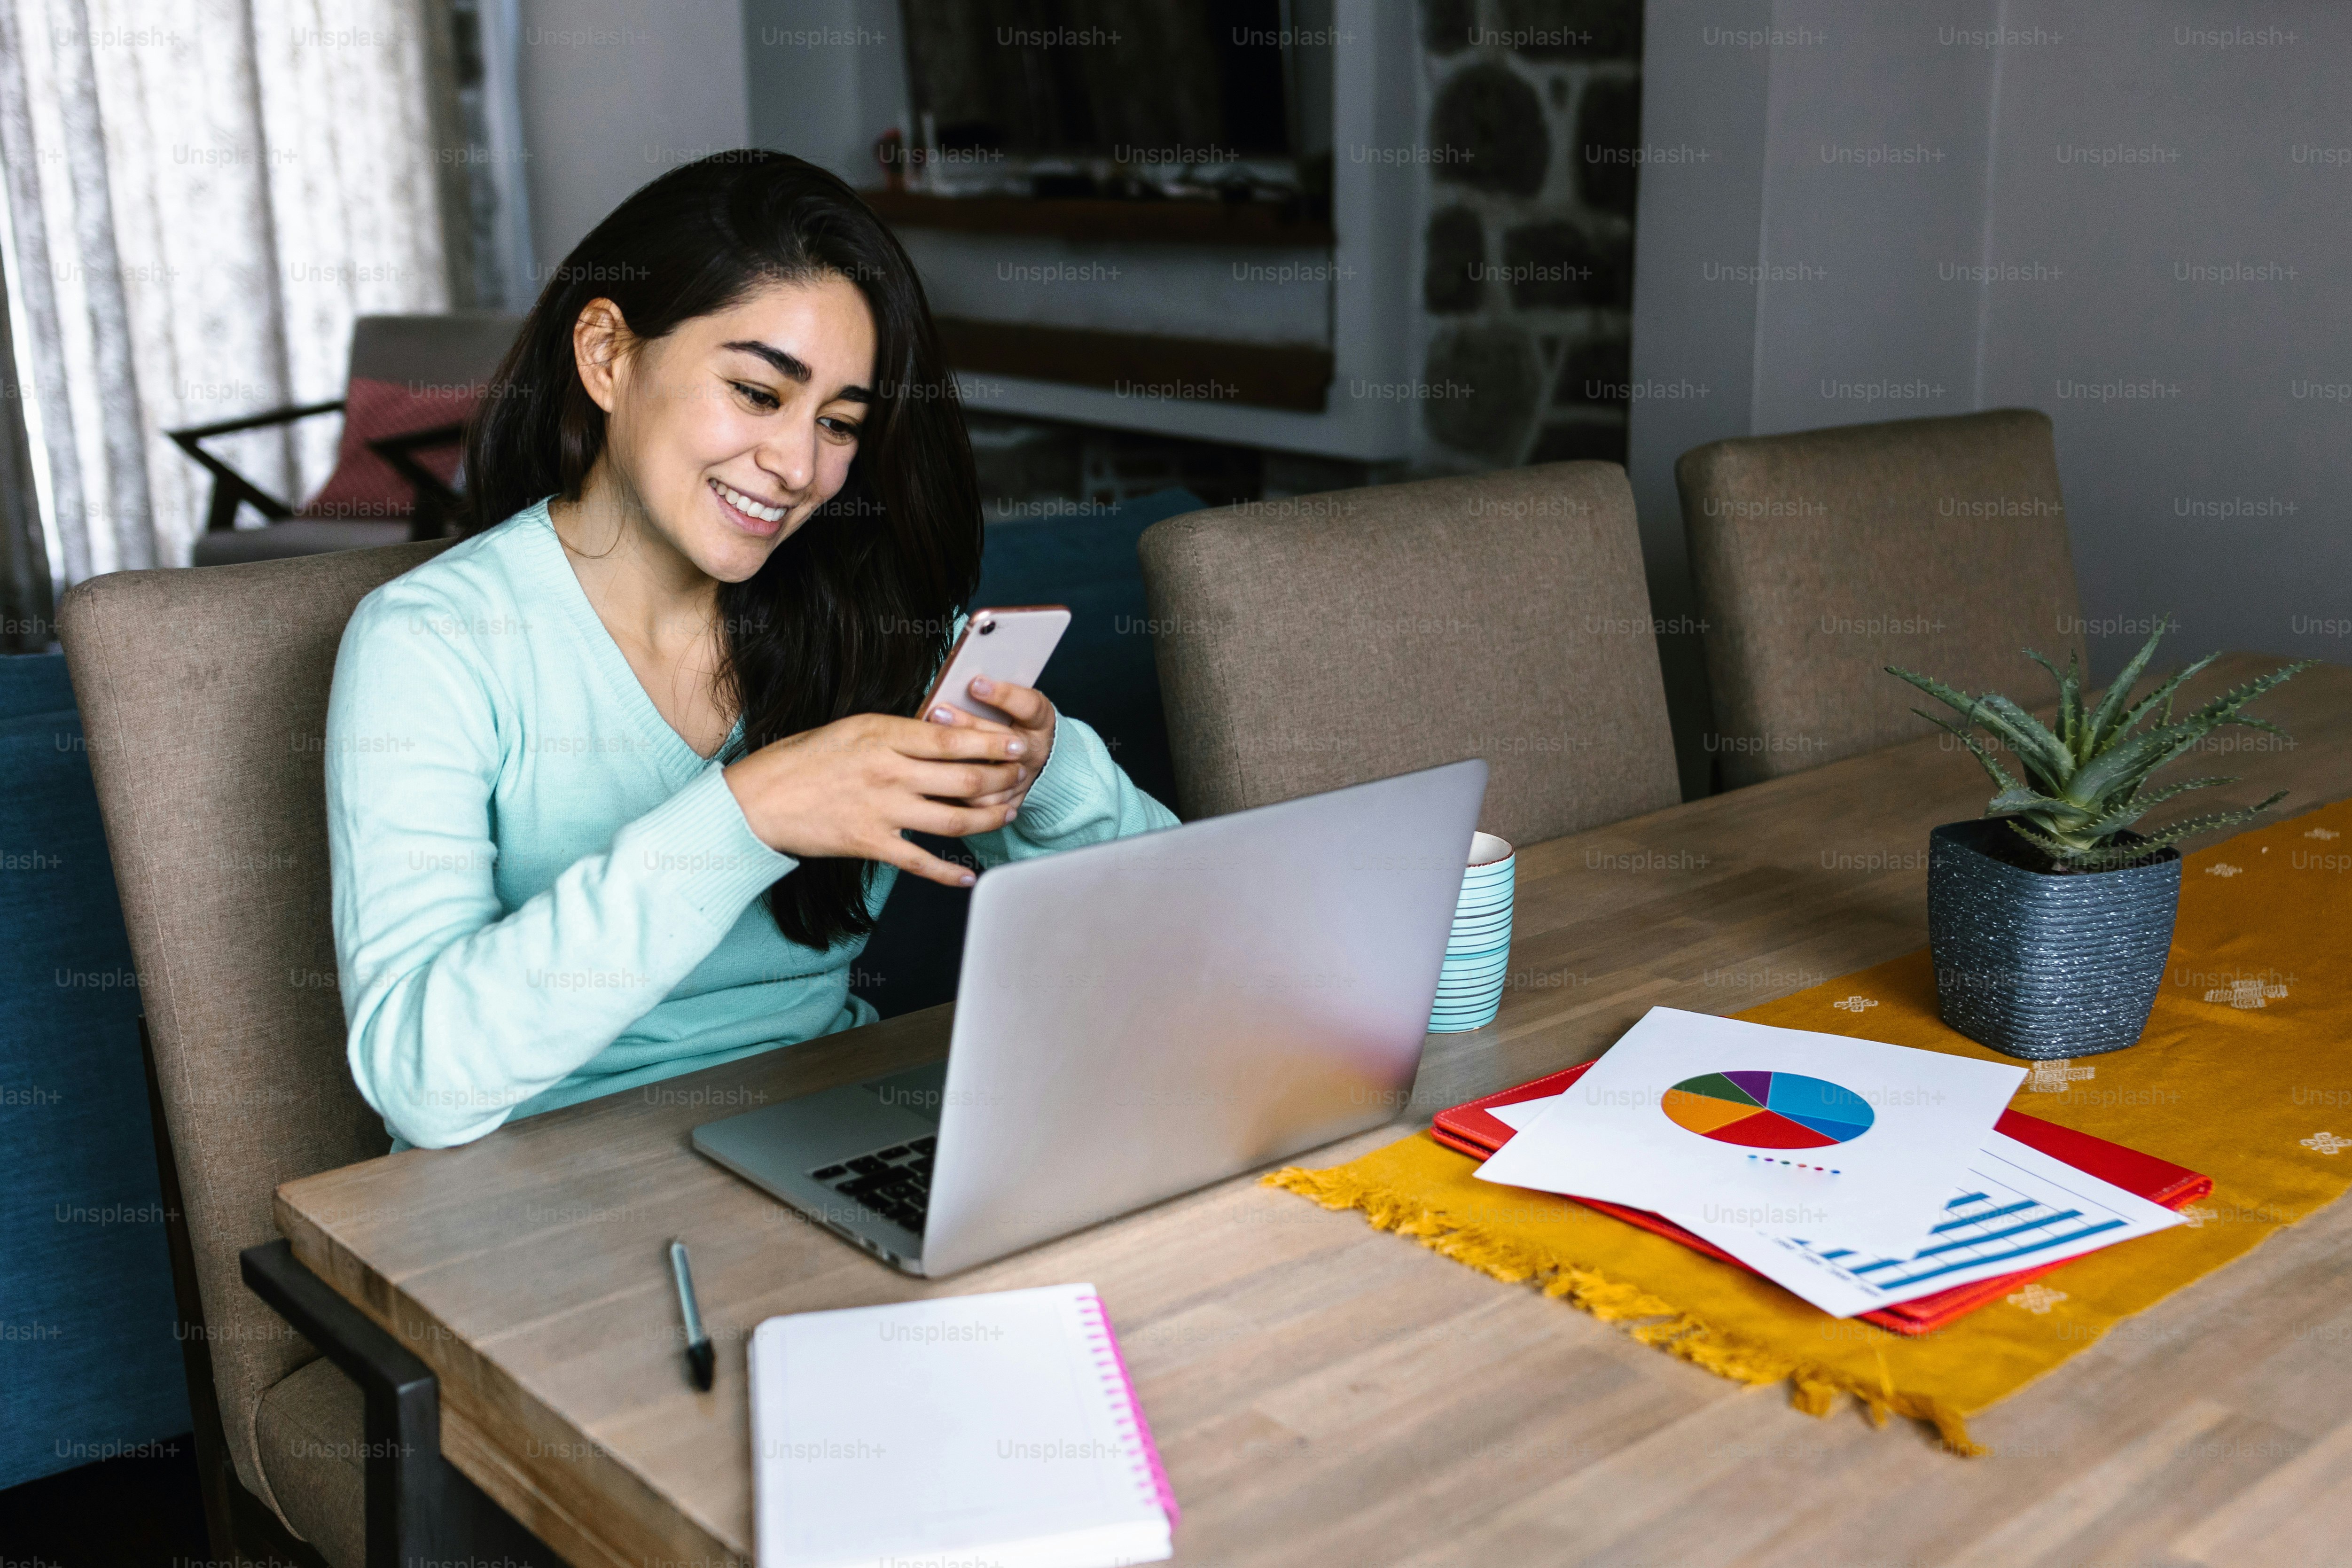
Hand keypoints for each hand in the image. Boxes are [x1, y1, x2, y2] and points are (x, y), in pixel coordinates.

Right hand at [722, 713, 1027, 886]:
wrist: (759, 799)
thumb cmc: (804, 758)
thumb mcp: (853, 728)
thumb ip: (898, 732)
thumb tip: (942, 731)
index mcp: (884, 735)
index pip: (954, 739)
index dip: (994, 743)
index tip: (1019, 743)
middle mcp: (888, 771)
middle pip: (965, 779)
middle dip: (1003, 781)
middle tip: (1022, 779)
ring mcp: (881, 809)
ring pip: (953, 820)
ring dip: (988, 821)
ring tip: (1006, 815)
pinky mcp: (870, 843)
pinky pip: (920, 862)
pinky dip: (948, 873)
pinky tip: (968, 876)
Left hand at [925, 677, 1056, 810]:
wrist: (1035, 756)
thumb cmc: (1015, 720)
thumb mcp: (1015, 703)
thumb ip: (993, 696)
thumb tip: (956, 683)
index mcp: (1039, 721)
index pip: (1028, 707)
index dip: (1003, 696)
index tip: (975, 683)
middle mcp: (1033, 752)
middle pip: (1003, 743)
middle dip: (968, 726)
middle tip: (938, 712)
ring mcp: (1022, 780)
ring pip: (991, 780)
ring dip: (958, 764)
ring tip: (928, 749)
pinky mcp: (1007, 802)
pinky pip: (980, 804)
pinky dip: (956, 794)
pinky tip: (932, 780)